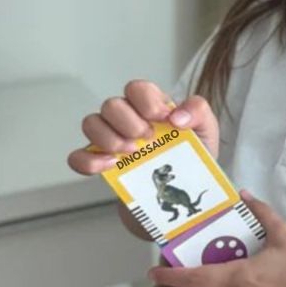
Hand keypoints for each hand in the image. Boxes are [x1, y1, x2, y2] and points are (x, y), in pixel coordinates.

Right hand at [67, 79, 219, 174]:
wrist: (185, 198)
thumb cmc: (194, 159)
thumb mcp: (207, 132)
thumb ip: (199, 112)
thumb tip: (176, 116)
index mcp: (152, 107)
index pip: (137, 88)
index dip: (146, 101)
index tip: (163, 120)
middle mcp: (128, 119)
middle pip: (111, 104)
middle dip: (129, 123)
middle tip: (148, 141)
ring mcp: (112, 141)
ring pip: (91, 124)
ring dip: (109, 139)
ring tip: (132, 155)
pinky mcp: (101, 166)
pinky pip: (78, 157)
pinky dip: (89, 161)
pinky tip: (111, 167)